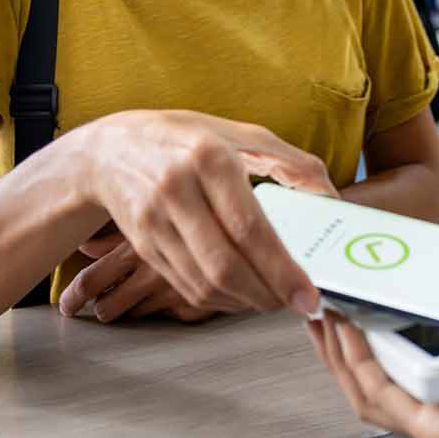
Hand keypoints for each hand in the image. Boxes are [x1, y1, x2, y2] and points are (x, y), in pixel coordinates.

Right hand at [78, 110, 336, 318]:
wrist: (109, 150)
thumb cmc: (183, 139)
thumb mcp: (236, 133)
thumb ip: (287, 159)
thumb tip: (329, 195)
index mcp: (208, 158)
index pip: (249, 227)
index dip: (281, 269)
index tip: (308, 294)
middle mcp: (177, 190)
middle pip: (225, 265)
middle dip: (267, 295)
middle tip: (296, 304)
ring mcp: (155, 222)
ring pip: (205, 283)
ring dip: (245, 301)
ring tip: (273, 299)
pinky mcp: (144, 246)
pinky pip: (186, 286)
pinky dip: (219, 299)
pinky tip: (241, 293)